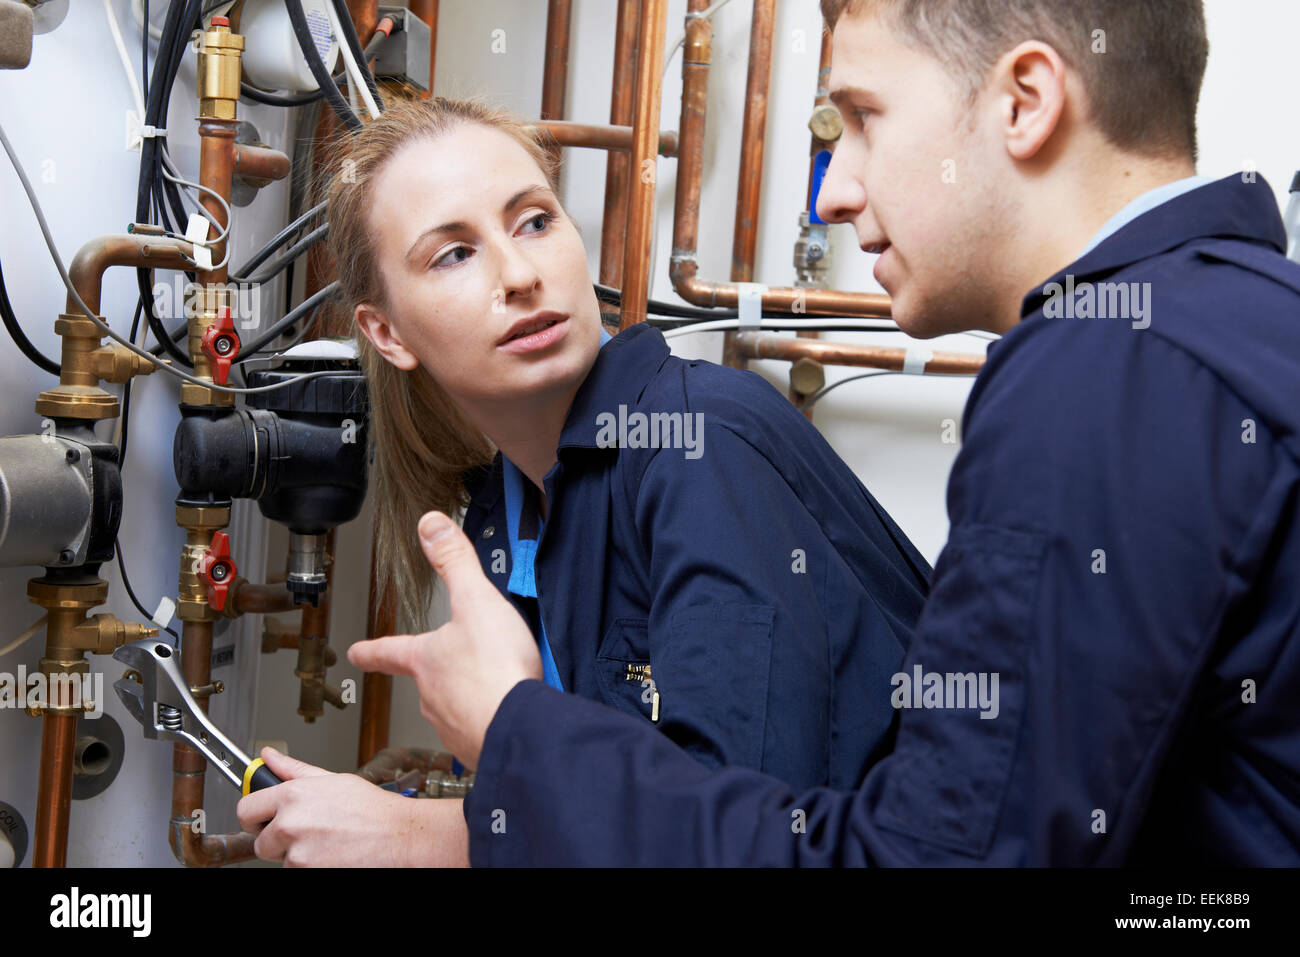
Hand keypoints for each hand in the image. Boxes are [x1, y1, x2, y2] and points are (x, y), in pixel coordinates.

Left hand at [236, 746, 468, 866]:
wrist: (398, 835)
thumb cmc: (371, 808)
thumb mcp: (332, 779)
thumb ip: (294, 769)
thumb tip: (269, 757)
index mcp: (293, 795)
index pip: (246, 809)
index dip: (254, 815)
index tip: (261, 818)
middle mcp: (290, 823)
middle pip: (260, 841)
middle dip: (277, 839)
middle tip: (305, 832)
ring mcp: (298, 852)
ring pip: (281, 858)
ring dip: (296, 854)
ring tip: (325, 841)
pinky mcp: (306, 872)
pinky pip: (296, 870)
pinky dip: (309, 865)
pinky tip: (329, 853)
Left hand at [347, 511, 542, 768]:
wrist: (521, 727)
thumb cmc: (495, 671)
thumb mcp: (476, 600)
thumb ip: (455, 562)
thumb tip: (430, 526)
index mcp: (426, 660)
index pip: (389, 650)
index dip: (371, 650)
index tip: (356, 652)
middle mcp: (432, 696)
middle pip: (429, 681)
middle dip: (443, 674)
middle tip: (465, 666)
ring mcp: (454, 725)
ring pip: (456, 707)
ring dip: (472, 697)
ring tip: (495, 686)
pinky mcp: (479, 746)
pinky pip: (481, 729)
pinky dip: (491, 719)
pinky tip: (509, 711)